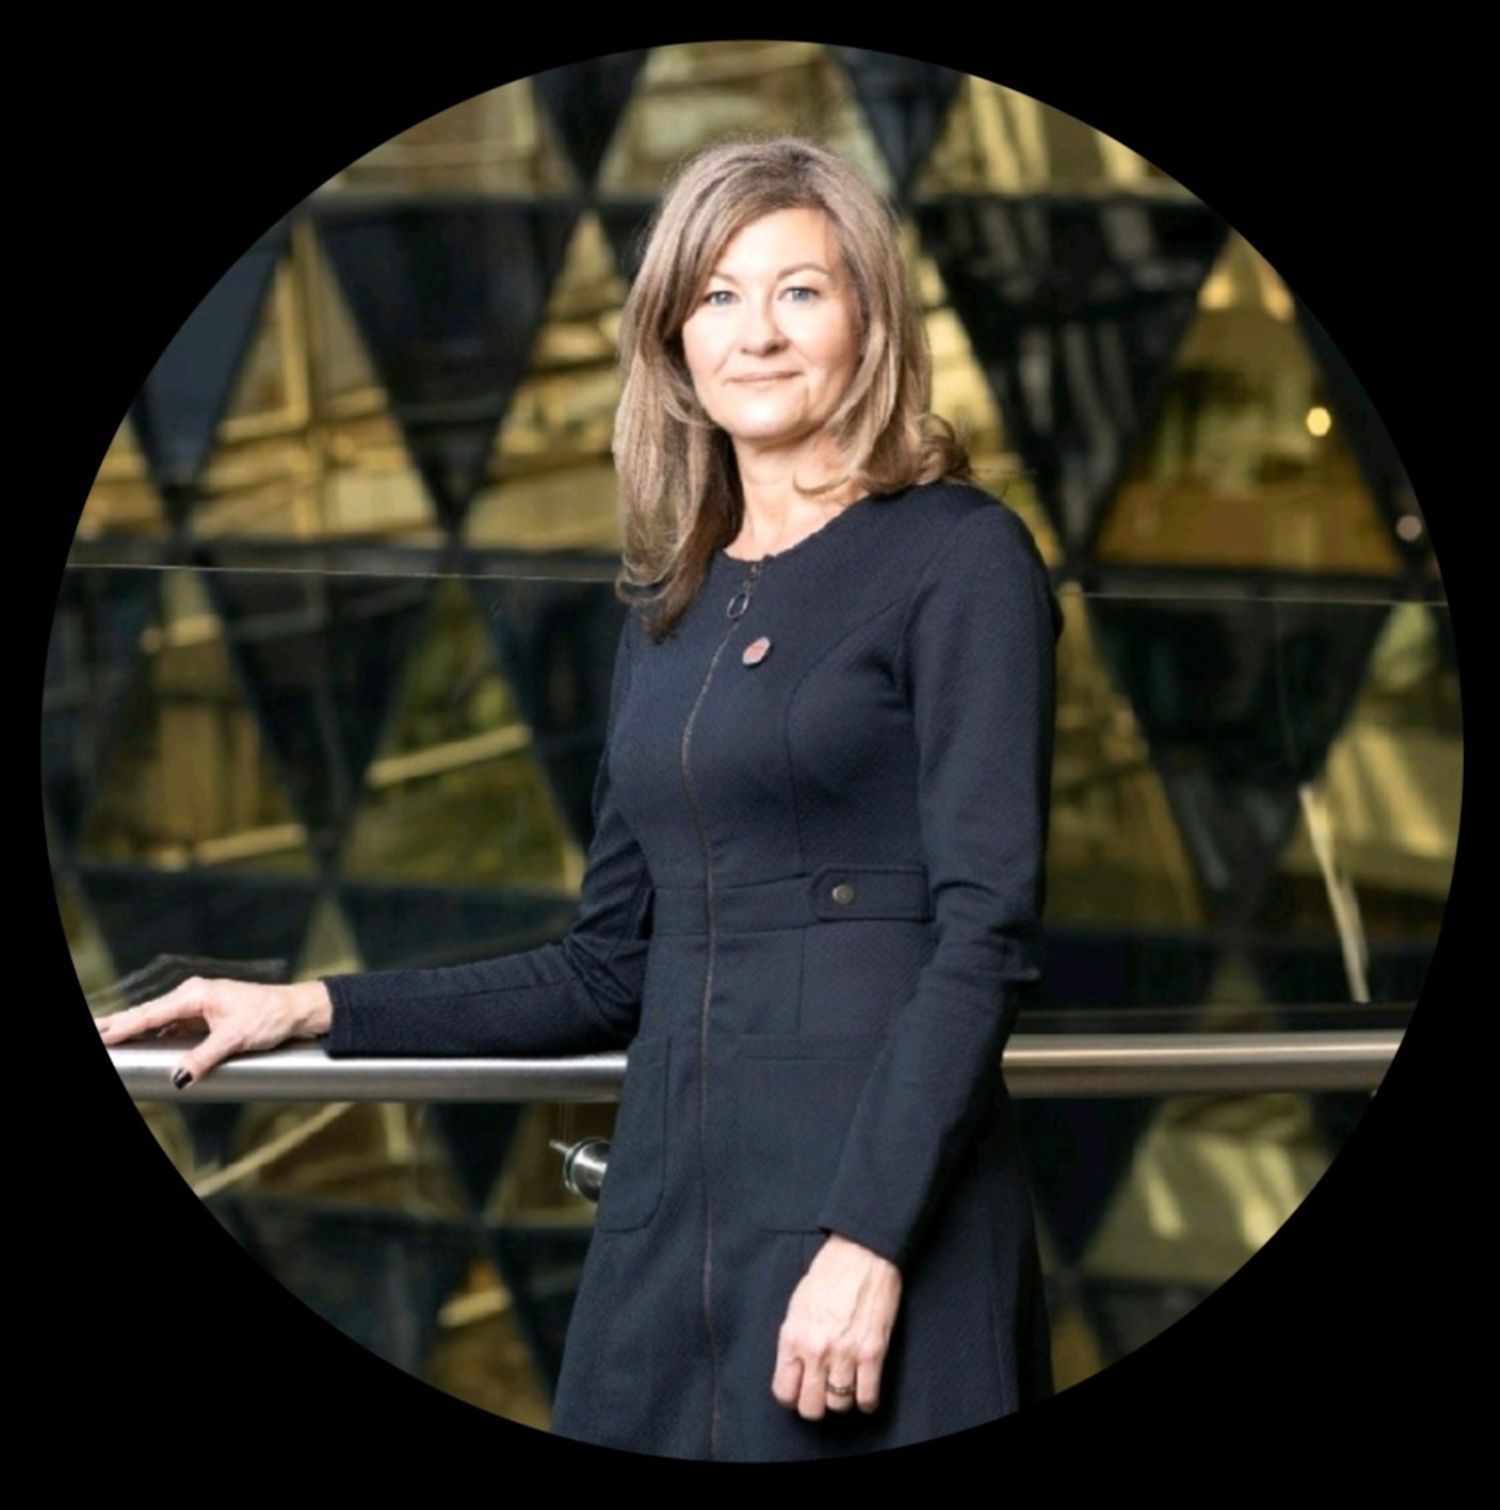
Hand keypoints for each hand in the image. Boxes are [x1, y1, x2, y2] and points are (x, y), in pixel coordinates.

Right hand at [95, 977, 332, 1087]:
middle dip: (120, 1023)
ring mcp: (200, 1004)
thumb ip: (204, 1057)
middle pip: (149, 1012)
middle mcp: (194, 995)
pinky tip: (143, 1040)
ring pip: (159, 1018)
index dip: (125, 1026)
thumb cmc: (270, 1015)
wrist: (295, 1010)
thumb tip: (179, 1075)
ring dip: (135, 1027)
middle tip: (95, 1031)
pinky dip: (154, 1031)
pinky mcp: (206, 1015)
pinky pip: (172, 1024)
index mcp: (197, 994)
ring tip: (109, 1036)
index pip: (152, 1013)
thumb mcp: (235, 1039)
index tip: (102, 1034)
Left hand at [772, 1232, 901, 1417]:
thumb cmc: (828, 1273)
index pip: (784, 1391)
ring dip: (842, 1399)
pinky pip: (867, 1398)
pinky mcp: (873, 1353)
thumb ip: (794, 1339)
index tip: (801, 1390)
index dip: (792, 1396)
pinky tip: (864, 1391)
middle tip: (823, 1392)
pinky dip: (866, 1401)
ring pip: (839, 1406)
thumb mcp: (798, 1304)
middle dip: (816, 1404)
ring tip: (845, 1385)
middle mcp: (816, 1350)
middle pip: (811, 1407)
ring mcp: (846, 1354)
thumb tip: (795, 1367)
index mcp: (793, 1337)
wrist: (862, 1252)